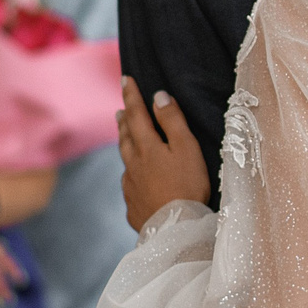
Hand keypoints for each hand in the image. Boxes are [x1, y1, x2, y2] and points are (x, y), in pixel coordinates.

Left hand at [119, 77, 210, 230]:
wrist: (174, 229)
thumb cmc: (187, 185)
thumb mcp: (186, 148)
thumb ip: (172, 121)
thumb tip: (159, 96)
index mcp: (146, 147)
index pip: (136, 114)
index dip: (131, 96)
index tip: (125, 78)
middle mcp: (133, 164)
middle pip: (126, 137)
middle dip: (124, 119)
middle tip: (120, 108)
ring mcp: (130, 186)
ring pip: (125, 160)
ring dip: (124, 143)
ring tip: (124, 135)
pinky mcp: (133, 206)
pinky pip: (130, 184)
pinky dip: (131, 174)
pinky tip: (135, 178)